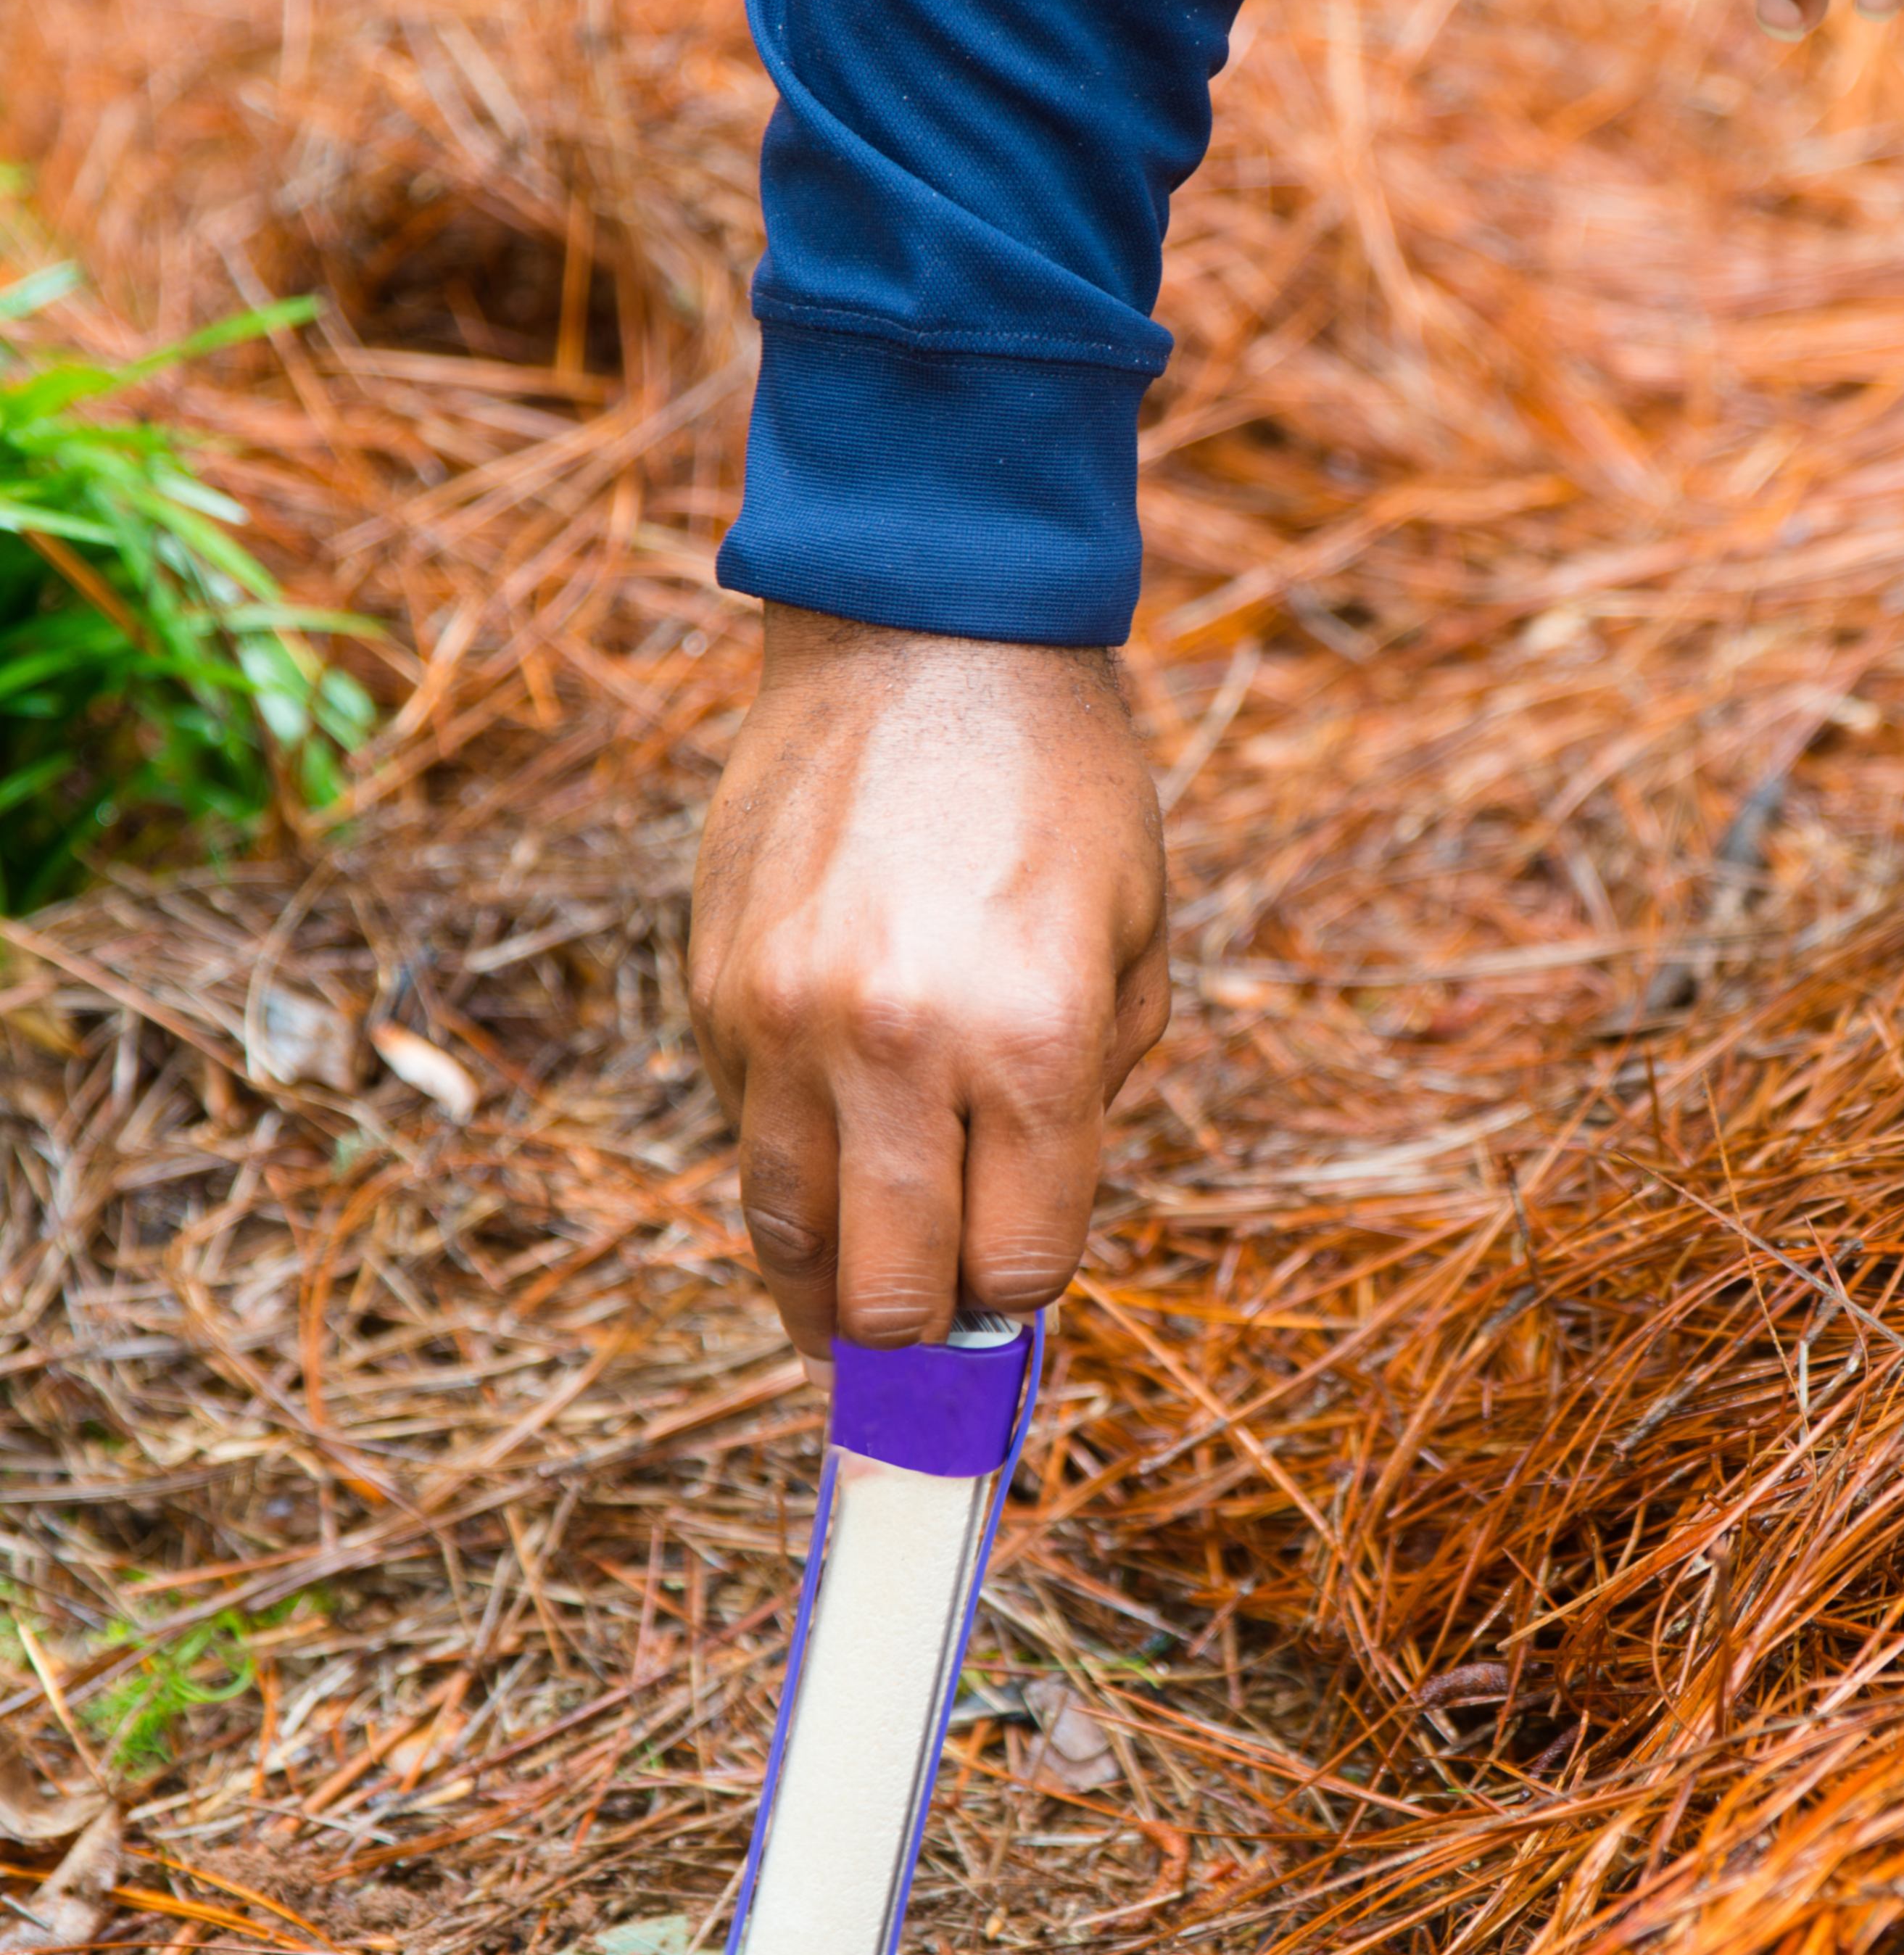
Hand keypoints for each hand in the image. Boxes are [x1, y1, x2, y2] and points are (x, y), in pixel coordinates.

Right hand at [690, 612, 1168, 1355]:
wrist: (924, 632)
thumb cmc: (1061, 785)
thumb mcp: (1139, 941)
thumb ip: (1094, 1100)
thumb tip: (1020, 1239)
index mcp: (1031, 1041)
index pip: (1014, 1268)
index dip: (1022, 1287)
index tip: (1020, 1269)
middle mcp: (895, 1046)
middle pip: (887, 1296)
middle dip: (924, 1322)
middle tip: (941, 1303)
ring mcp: (784, 1022)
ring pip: (786, 1239)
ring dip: (830, 1282)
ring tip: (863, 1292)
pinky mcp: (713, 990)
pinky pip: (745, 1135)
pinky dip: (791, 1159)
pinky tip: (832, 1129)